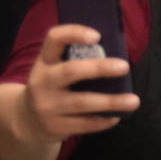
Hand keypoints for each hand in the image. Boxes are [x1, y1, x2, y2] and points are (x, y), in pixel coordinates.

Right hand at [20, 23, 138, 140]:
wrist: (27, 120)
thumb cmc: (53, 88)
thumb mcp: (53, 70)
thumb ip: (74, 60)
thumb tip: (115, 55)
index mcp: (44, 61)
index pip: (54, 39)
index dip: (74, 33)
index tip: (97, 36)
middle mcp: (42, 81)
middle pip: (71, 71)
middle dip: (99, 68)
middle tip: (124, 67)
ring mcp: (47, 106)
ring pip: (82, 102)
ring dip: (110, 101)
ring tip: (134, 101)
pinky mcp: (54, 126)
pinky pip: (84, 124)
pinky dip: (103, 120)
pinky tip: (117, 116)